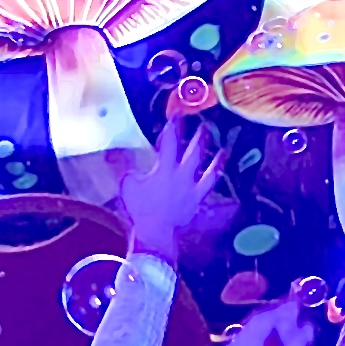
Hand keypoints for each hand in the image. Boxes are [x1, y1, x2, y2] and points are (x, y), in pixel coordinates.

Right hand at [119, 119, 226, 262]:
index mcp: (165, 168)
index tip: (177, 113)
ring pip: (209, 171)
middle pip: (194, 152)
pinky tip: (231, 186)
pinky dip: (220, 188)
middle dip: (199, 137)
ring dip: (217, 160)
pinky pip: (210, 193)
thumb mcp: (127, 184)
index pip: (170, 142)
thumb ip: (122, 164)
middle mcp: (183, 175)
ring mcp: (193, 189)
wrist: (155, 232)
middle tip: (205, 125)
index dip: (173, 126)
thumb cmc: (140, 207)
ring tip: (224, 150)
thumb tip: (113, 150)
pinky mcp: (198, 203)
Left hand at [220, 296, 315, 345]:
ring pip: (258, 336)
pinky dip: (270, 343)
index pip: (268, 316)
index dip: (286, 309)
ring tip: (294, 332)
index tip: (301, 305)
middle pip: (261, 324)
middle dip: (281, 319)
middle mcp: (238, 343)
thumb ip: (299, 341)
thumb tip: (311, 326)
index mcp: (247, 338)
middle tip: (299, 317)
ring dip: (276, 331)